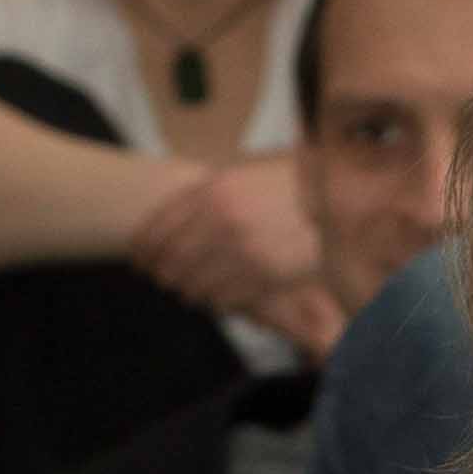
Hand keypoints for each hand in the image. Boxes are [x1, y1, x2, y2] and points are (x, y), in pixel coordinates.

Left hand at [131, 144, 342, 337]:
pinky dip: (217, 302)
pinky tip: (217, 299)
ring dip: (188, 292)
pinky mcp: (264, 277)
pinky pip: (226, 300)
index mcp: (211, 192)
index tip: (138, 258)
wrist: (334, 197)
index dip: (143, 248)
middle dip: (161, 274)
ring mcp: (241, 252)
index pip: (160, 226)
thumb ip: (210, 192)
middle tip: (160, 280)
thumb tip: (180, 212)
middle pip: (171, 260)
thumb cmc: (289, 181)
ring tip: (188, 292)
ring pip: (195, 285)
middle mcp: (220, 222)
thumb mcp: (241, 171)